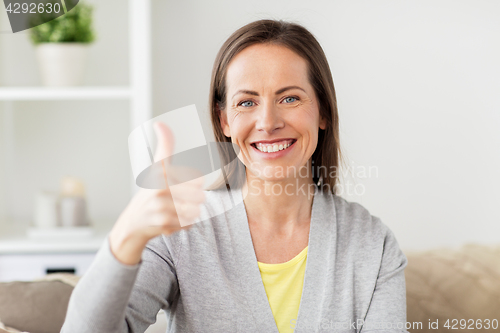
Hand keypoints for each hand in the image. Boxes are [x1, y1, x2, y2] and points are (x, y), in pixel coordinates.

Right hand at [109, 121, 205, 264]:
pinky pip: (189, 223)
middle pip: (200, 195)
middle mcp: (158, 188)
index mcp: (160, 171)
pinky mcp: (163, 223)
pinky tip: (173, 220)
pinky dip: (185, 224)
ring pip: (196, 210)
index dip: (195, 182)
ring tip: (178, 210)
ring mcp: (160, 206)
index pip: (197, 177)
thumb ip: (165, 145)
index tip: (183, 183)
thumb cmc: (150, 190)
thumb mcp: (156, 166)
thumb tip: (160, 124)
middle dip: (195, 199)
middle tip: (181, 200)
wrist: (134, 222)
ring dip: (191, 212)